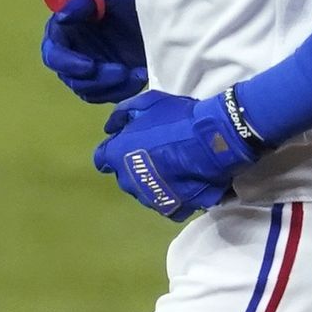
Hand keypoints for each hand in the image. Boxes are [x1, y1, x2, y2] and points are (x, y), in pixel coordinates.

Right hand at [41, 0, 147, 105]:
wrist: (156, 10)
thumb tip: (62, 17)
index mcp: (64, 31)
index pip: (53, 54)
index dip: (67, 63)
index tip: (90, 66)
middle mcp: (72, 53)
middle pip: (72, 79)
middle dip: (97, 79)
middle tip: (122, 71)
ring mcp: (91, 70)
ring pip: (90, 91)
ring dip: (113, 86)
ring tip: (138, 72)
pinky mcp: (109, 82)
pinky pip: (109, 95)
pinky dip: (125, 90)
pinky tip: (141, 75)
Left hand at [93, 89, 256, 220]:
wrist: (210, 140)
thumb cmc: (176, 118)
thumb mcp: (147, 103)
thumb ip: (123, 114)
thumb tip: (111, 128)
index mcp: (116, 155)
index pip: (101, 159)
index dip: (112, 152)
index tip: (126, 145)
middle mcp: (128, 181)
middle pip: (124, 177)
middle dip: (133, 168)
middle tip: (154, 154)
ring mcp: (149, 198)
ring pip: (144, 193)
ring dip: (152, 183)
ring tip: (172, 170)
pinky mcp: (171, 208)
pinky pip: (166, 206)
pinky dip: (172, 198)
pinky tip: (183, 186)